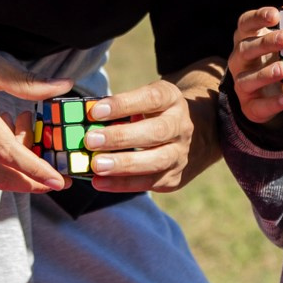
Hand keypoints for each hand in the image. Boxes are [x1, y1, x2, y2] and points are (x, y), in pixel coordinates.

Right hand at [0, 21, 72, 195]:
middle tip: (56, 178)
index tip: (58, 178)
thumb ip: (25, 82)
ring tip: (22, 122)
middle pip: (0, 176)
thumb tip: (62, 86)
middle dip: (32, 184)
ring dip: (16, 162)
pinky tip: (2, 123)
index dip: (35, 170)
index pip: (7, 154)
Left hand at [75, 80, 194, 193]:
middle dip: (121, 137)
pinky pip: (148, 182)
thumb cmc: (155, 114)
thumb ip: (121, 108)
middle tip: (91, 140)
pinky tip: (100, 182)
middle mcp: (181, 126)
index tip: (95, 111)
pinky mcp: (174, 177)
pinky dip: (122, 184)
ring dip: (123, 164)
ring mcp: (180, 153)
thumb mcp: (145, 101)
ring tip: (96, 165)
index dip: (123, 104)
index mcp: (171, 99)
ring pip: (156, 161)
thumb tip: (86, 119)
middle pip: (156, 131)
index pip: (151, 99)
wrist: (195, 137)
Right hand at [227, 7, 282, 125]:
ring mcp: (241, 83)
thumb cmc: (274, 60)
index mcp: (245, 39)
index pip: (245, 24)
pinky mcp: (248, 105)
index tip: (275, 14)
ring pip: (246, 78)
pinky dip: (272, 102)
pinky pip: (257, 105)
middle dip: (265, 42)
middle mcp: (239, 60)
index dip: (257, 18)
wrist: (267, 95)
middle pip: (245, 48)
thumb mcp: (280, 47)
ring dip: (264, 73)